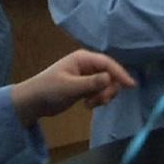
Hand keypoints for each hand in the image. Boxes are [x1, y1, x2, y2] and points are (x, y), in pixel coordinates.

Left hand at [11, 50, 135, 126]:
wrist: (32, 103)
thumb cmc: (48, 90)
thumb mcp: (69, 87)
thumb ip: (91, 83)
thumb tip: (110, 79)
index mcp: (83, 59)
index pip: (108, 64)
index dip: (120, 73)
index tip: (131, 86)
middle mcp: (87, 65)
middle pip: (110, 75)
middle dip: (109, 89)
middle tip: (100, 102)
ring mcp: (87, 76)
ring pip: (107, 84)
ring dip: (103, 96)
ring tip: (90, 105)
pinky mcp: (86, 86)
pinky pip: (101, 91)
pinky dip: (98, 99)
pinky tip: (87, 105)